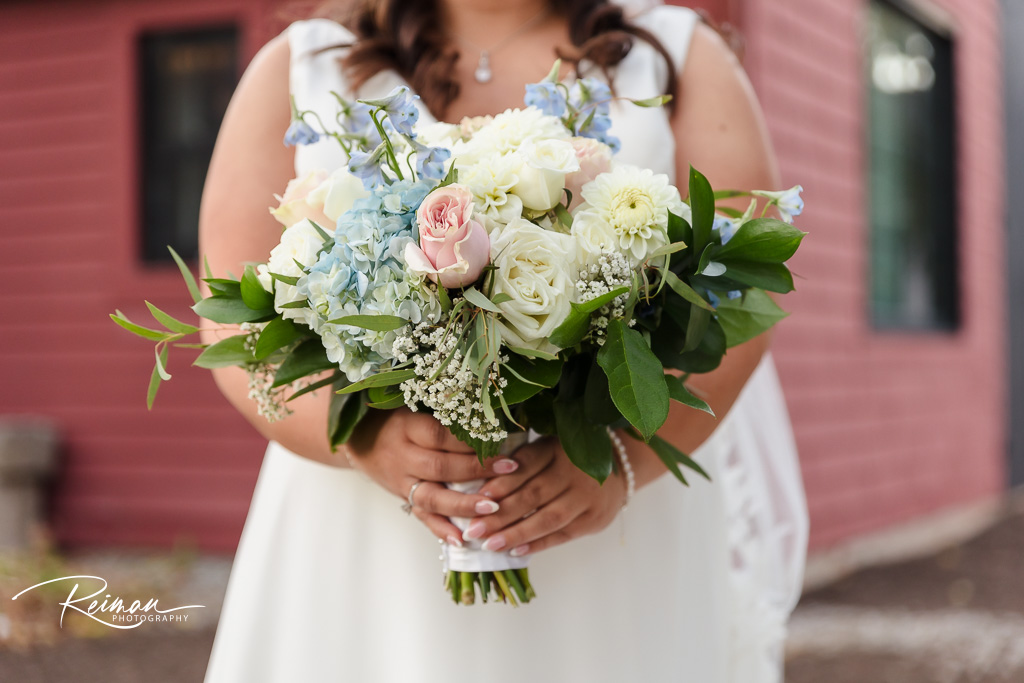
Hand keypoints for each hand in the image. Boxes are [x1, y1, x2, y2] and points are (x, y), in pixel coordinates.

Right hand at [345, 408, 520, 544]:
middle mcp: (402, 455)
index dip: (469, 440)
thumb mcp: (415, 405)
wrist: (359, 440)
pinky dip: (441, 530)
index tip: (499, 441)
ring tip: (492, 509)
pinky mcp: (402, 498)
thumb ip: (445, 412)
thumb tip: (488, 416)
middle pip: (439, 466)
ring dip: (463, 505)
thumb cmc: (395, 418)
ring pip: (431, 497)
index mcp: (407, 426)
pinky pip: (421, 517)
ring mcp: (401, 481)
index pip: (439, 434)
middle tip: (509, 471)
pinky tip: (461, 540)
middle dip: (476, 470)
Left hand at [469, 437, 625, 556]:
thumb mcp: (548, 448)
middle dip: (501, 514)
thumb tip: (482, 486)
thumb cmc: (569, 459)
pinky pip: (562, 535)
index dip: (503, 480)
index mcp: (558, 447)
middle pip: (534, 494)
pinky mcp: (595, 519)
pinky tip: (515, 551)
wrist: (621, 467)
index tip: (479, 496)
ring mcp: (588, 496)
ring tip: (490, 545)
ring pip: (547, 518)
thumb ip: (522, 461)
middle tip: (474, 529)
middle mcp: (575, 470)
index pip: (528, 463)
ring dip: (516, 533)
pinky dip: (538, 544)